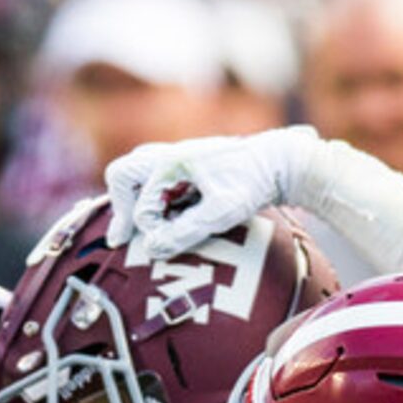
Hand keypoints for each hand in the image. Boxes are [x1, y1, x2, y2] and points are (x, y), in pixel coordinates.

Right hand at [103, 126, 320, 258]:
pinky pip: (152, 174)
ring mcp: (177, 155)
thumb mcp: (222, 213)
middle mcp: (169, 154)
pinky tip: (164, 217)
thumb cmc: (254, 185)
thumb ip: (185, 232)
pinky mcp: (187, 162)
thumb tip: (151, 248)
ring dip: (133, 199)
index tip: (161, 245)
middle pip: (122, 174)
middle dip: (120, 207)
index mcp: (173, 163)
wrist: (281, 162)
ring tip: (135, 230)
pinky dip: (149, 195)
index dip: (147, 230)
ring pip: (135, 171)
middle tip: (122, 238)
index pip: (141, 204)